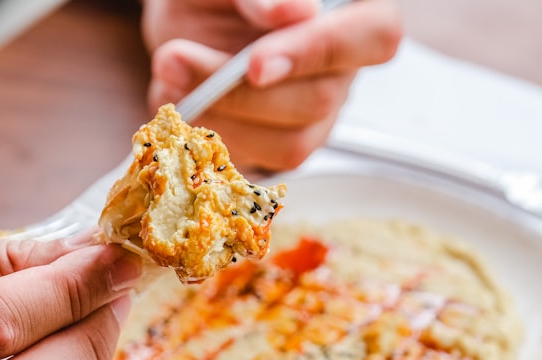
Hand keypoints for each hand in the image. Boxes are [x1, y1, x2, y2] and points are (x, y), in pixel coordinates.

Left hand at [143, 0, 401, 170]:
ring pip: (294, 141)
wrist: (189, 21)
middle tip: (174, 59)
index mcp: (354, 11)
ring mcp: (324, 110)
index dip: (315, 53)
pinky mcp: (292, 143)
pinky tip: (182, 102)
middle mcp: (348, 66)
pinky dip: (211, 136)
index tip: (254, 64)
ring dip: (220, 117)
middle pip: (322, 97)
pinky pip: (263, 161)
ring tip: (167, 76)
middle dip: (243, 92)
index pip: (374, 36)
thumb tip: (288, 11)